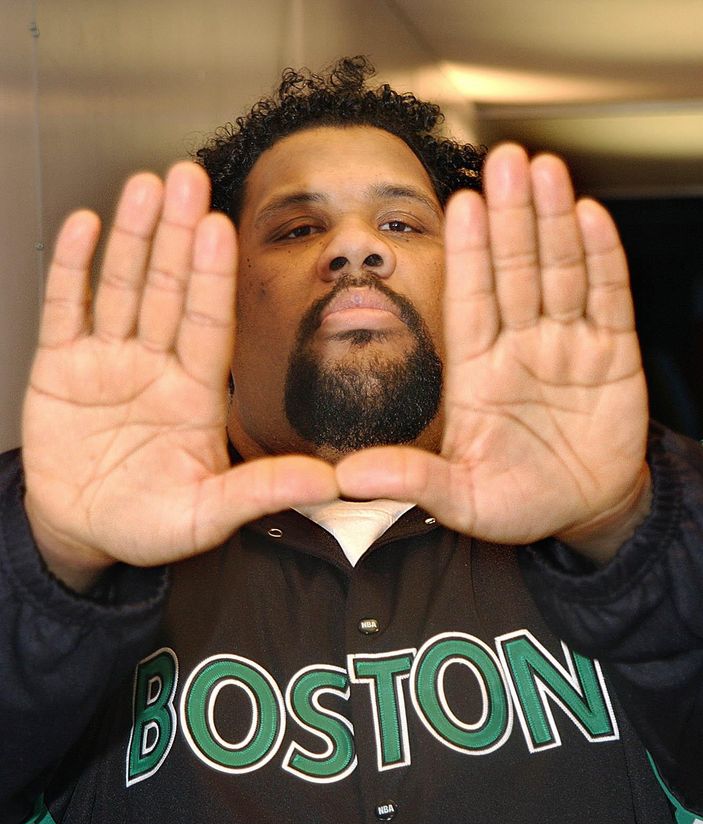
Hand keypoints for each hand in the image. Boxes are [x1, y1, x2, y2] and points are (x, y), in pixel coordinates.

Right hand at [23, 164, 336, 588]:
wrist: (84, 533)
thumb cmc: (149, 525)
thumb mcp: (209, 514)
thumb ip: (262, 491)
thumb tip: (329, 484)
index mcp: (195, 394)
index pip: (209, 323)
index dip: (214, 277)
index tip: (223, 228)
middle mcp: (155, 366)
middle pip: (169, 290)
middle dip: (178, 236)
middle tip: (189, 179)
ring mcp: (106, 361)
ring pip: (121, 287)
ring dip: (133, 238)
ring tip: (146, 187)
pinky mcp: (58, 367)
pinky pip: (65, 310)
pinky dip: (72, 270)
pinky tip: (85, 227)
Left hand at [337, 143, 649, 555]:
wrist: (581, 513)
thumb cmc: (516, 502)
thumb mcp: (460, 498)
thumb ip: (413, 480)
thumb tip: (349, 476)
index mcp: (476, 373)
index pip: (469, 301)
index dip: (467, 254)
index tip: (460, 205)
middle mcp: (519, 348)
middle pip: (514, 271)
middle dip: (511, 217)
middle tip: (505, 160)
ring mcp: (567, 347)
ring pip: (559, 271)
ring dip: (552, 221)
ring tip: (545, 170)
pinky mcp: (613, 356)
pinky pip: (607, 300)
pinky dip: (601, 260)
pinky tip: (589, 218)